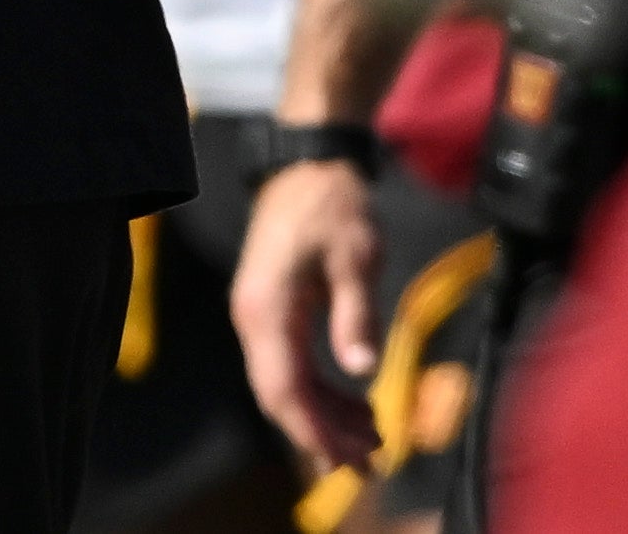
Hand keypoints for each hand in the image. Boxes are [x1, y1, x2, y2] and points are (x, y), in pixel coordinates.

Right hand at [233, 156, 386, 470]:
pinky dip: (323, 391)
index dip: (312, 430)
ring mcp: (260, 317)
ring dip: (326, 417)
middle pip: (281, 396)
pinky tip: (357, 404)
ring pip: (286, 385)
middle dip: (322, 434)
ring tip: (374, 439)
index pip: (282, 388)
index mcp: (266, 308)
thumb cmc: (332, 205)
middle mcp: (253, 318)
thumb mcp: (355, 256)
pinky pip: (292, 366)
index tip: (347, 459)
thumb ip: (356, 315)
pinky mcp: (273, 313)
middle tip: (371, 463)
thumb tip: (363, 372)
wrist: (308, 164)